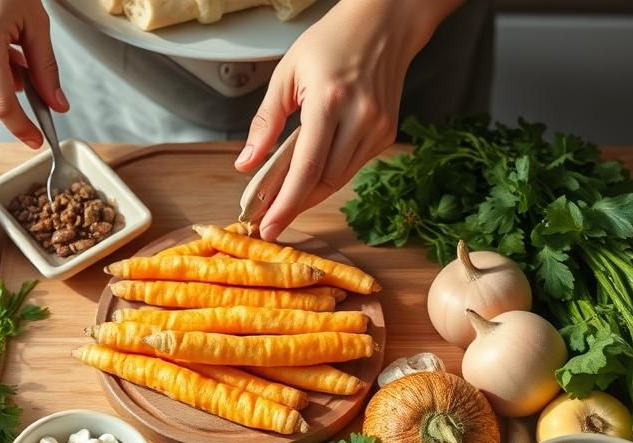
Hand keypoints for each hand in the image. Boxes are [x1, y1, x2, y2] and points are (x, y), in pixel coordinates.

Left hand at [236, 0, 460, 241]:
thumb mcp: (286, 75)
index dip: (284, 204)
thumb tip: (246, 165)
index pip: (305, 169)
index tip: (267, 227)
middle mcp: (359, 118)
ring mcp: (377, 128)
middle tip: (267, 217)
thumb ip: (265, 123)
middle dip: (293, 203)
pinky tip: (312, 173)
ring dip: (310, 192)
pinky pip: (352, 167)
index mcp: (329, 101)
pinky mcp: (386, 134)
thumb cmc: (331, 42)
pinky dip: (329, 174)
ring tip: (283, 199)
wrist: (383, 25)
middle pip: (322, 181)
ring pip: (338, 179)